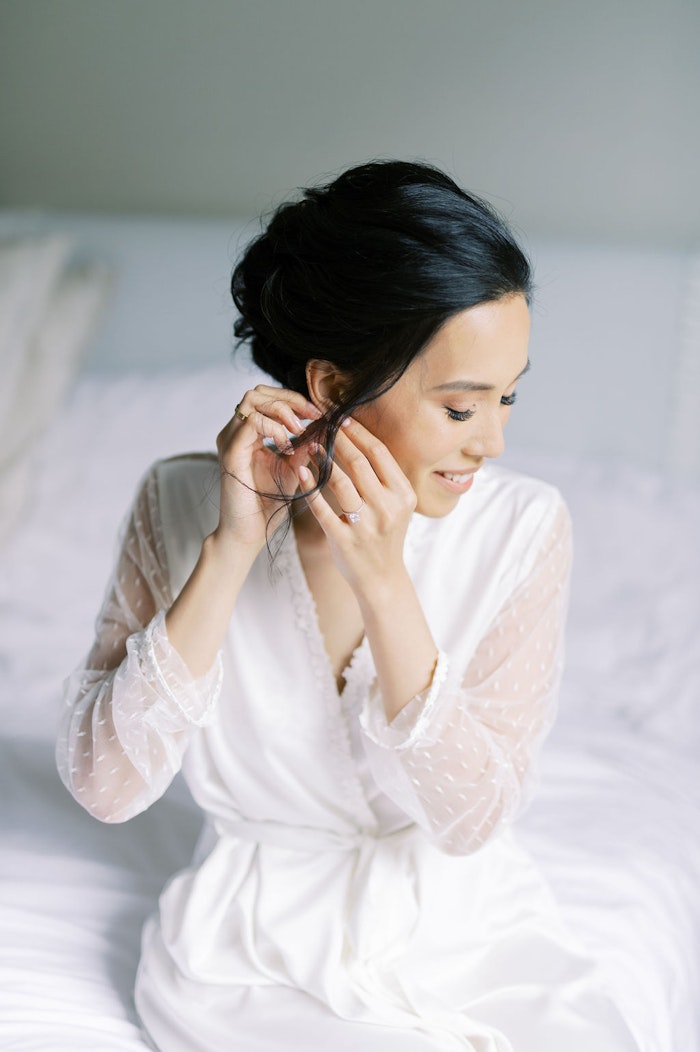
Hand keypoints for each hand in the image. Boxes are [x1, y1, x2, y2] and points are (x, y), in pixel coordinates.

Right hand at [215, 384, 321, 548]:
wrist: (250, 533)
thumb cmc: (269, 504)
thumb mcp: (294, 468)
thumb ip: (304, 445)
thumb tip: (324, 424)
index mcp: (248, 434)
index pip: (268, 397)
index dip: (295, 400)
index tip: (319, 414)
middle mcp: (235, 432)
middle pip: (259, 391)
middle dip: (290, 399)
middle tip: (312, 416)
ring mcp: (230, 440)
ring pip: (253, 399)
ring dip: (282, 410)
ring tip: (298, 431)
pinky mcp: (230, 452)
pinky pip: (251, 422)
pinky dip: (274, 429)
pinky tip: (287, 447)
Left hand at [297, 417, 416, 597]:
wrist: (381, 579)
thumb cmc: (385, 536)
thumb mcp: (396, 506)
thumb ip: (384, 477)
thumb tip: (362, 438)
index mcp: (403, 495)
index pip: (379, 453)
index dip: (359, 432)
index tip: (342, 418)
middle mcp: (387, 508)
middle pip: (359, 463)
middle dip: (338, 439)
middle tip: (323, 423)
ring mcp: (365, 526)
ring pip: (340, 482)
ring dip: (322, 459)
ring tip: (310, 445)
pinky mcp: (343, 540)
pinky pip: (322, 508)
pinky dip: (310, 487)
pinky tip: (301, 471)